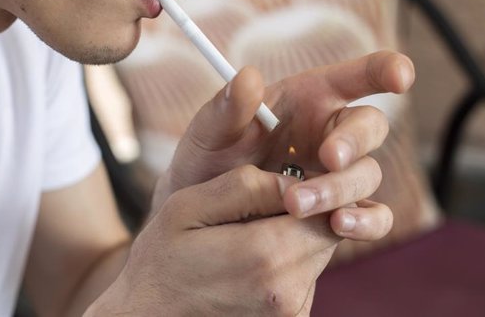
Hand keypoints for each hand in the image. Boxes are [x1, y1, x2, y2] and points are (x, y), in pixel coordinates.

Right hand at [90, 166, 336, 315]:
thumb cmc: (160, 263)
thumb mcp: (188, 208)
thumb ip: (246, 187)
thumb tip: (295, 181)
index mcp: (265, 257)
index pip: (324, 209)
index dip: (309, 189)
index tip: (278, 184)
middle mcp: (287, 292)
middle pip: (324, 233)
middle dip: (300, 214)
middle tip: (254, 210)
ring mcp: (290, 314)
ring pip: (315, 255)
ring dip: (290, 239)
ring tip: (243, 239)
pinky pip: (302, 279)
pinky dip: (282, 264)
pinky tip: (244, 266)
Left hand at [153, 50, 412, 237]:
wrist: (200, 219)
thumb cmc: (207, 163)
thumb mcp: (208, 133)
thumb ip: (226, 108)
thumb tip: (247, 76)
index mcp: (307, 100)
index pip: (356, 77)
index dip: (385, 70)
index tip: (400, 77)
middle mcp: (330, 134)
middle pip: (369, 127)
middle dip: (354, 141)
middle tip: (328, 158)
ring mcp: (339, 176)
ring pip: (368, 173)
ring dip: (339, 187)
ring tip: (295, 202)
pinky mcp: (341, 214)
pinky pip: (373, 217)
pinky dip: (364, 222)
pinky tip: (337, 226)